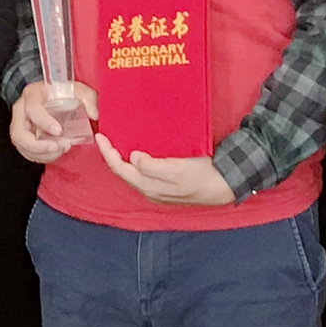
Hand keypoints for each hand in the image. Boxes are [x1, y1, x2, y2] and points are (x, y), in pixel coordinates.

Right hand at [9, 81, 97, 164]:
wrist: (54, 97)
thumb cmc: (64, 92)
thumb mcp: (78, 90)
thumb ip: (88, 98)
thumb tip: (94, 114)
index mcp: (32, 94)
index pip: (32, 108)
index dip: (43, 121)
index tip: (58, 131)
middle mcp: (21, 110)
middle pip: (18, 132)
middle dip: (37, 145)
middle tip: (57, 148)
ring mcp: (20, 125)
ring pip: (21, 145)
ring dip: (41, 153)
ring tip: (60, 150)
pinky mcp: (23, 137)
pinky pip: (27, 152)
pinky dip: (41, 156)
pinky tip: (56, 153)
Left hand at [100, 142, 236, 206]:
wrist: (225, 185)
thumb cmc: (202, 175)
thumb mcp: (177, 169)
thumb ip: (152, 166)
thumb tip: (133, 157)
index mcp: (149, 187)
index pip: (120, 169)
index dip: (107, 153)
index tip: (100, 135)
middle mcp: (150, 191)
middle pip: (123, 173)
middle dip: (112, 156)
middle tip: (106, 136)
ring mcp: (158, 190)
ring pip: (133, 174)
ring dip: (123, 159)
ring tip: (118, 142)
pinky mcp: (167, 186)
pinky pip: (143, 174)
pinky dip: (136, 162)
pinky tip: (138, 152)